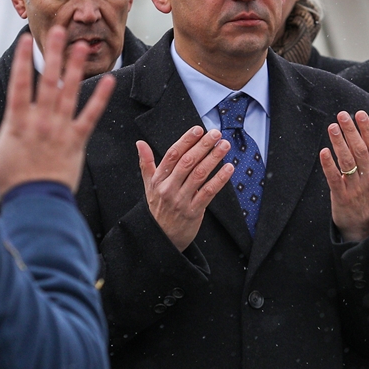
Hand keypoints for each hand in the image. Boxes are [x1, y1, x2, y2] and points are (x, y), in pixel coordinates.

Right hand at [0, 26, 115, 194]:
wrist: (35, 206)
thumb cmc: (8, 187)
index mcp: (17, 123)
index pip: (19, 85)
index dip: (23, 61)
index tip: (26, 41)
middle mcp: (40, 121)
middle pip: (48, 81)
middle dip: (53, 54)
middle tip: (57, 30)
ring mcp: (60, 129)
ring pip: (70, 92)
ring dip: (76, 68)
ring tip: (82, 46)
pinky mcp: (77, 141)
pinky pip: (91, 116)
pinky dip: (100, 98)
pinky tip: (110, 81)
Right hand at [138, 126, 233, 251]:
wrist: (161, 238)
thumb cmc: (157, 208)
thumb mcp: (149, 186)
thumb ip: (146, 163)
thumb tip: (140, 143)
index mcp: (158, 179)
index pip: (172, 155)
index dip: (186, 141)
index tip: (198, 130)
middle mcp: (168, 188)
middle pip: (187, 162)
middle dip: (203, 145)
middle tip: (216, 133)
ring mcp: (181, 200)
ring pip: (199, 174)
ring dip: (214, 158)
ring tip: (224, 146)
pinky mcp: (193, 211)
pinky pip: (208, 192)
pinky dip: (219, 179)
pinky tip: (229, 168)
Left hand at [320, 111, 368, 242]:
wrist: (365, 229)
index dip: (367, 130)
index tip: (360, 114)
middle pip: (360, 151)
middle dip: (352, 132)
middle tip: (342, 115)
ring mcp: (355, 189)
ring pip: (347, 162)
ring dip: (339, 143)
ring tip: (333, 127)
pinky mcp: (342, 198)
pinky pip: (334, 180)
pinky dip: (329, 166)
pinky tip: (323, 152)